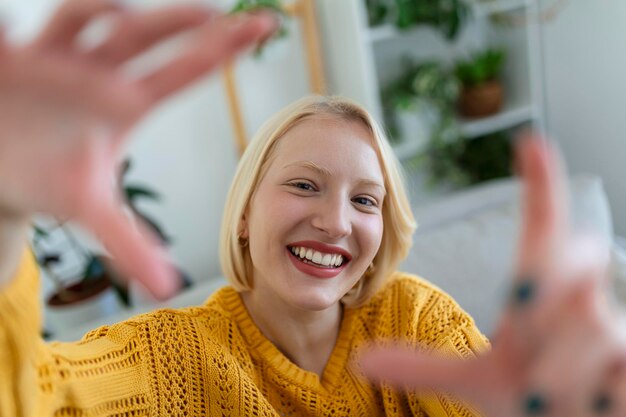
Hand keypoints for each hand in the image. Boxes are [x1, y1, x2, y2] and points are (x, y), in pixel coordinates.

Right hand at [0, 0, 275, 297]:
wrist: (1, 172)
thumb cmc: (53, 180)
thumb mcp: (92, 210)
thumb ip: (130, 244)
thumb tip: (166, 288)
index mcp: (125, 103)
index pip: (183, 72)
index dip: (222, 50)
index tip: (263, 28)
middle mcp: (97, 73)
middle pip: (143, 37)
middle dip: (176, 21)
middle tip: (213, 14)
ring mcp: (56, 58)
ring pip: (83, 18)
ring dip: (102, 10)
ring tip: (121, 12)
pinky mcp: (12, 58)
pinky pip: (12, 35)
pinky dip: (11, 32)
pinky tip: (10, 31)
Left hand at [360, 137, 625, 415]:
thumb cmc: (526, 393)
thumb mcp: (476, 381)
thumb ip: (423, 367)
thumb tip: (362, 360)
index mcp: (538, 297)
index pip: (543, 234)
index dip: (541, 189)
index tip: (531, 141)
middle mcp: (582, 304)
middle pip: (573, 267)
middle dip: (545, 300)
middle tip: (524, 340)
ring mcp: (616, 334)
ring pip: (592, 325)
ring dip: (559, 371)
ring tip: (543, 395)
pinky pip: (623, 371)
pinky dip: (598, 393)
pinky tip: (590, 401)